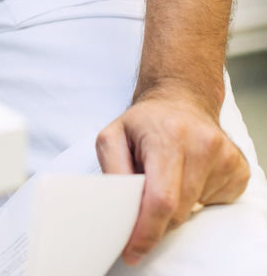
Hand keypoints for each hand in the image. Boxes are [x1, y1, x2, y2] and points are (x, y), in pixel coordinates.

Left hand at [95, 80, 249, 265]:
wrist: (181, 100)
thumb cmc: (145, 123)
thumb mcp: (113, 136)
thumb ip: (112, 171)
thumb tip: (118, 209)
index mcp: (168, 135)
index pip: (160, 199)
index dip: (146, 231)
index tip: (133, 251)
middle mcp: (202, 144)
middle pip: (179, 211)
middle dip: (158, 219)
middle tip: (145, 202)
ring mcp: (225, 156)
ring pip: (196, 209)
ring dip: (178, 205)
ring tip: (169, 176)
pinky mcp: (239, 168)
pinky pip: (215, 204)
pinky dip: (197, 199)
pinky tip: (190, 173)